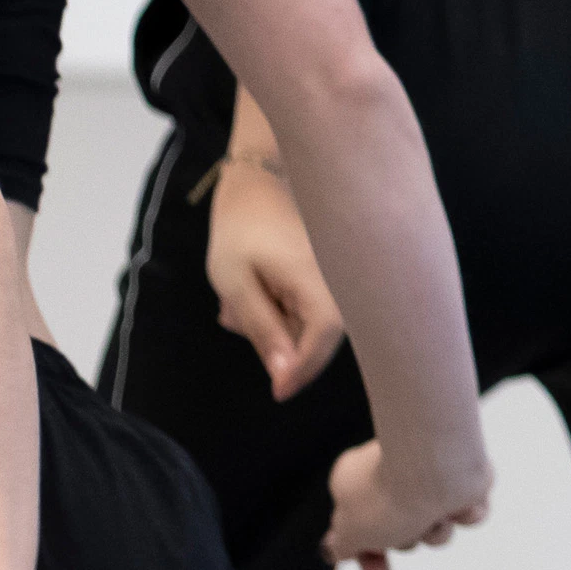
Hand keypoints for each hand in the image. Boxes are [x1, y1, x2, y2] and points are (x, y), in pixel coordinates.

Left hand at [206, 151, 347, 399]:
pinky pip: (311, 305)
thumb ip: (261, 327)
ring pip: (312, 322)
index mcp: (317, 282)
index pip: (321, 342)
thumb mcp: (235, 281)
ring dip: (275, 322)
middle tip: (230, 316)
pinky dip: (281, 306)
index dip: (301, 372)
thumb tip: (283, 374)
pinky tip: (255, 286)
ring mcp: (337, 276)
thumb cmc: (241, 227)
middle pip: (318, 336)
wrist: (260, 178)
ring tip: (236, 296)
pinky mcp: (330, 273)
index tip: (276, 392)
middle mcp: (339, 281)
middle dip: (276, 340)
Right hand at [325, 438, 493, 569]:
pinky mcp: (463, 477)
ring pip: (435, 527)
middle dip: (407, 541)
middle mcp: (394, 475)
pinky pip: (465, 513)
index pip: (360, 527)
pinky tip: (458, 504)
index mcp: (356, 481)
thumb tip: (336, 550)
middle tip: (405, 533)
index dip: (369, 556)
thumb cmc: (390, 494)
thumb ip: (341, 545)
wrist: (439, 467)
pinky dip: (464, 515)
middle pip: (401, 531)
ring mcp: (430, 476)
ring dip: (435, 532)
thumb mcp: (350, 532)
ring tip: (433, 516)